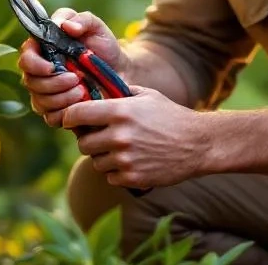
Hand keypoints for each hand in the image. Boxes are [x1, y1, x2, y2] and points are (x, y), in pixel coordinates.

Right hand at [17, 8, 126, 127]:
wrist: (120, 70)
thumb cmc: (103, 44)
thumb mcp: (95, 26)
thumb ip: (81, 19)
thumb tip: (66, 26)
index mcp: (43, 49)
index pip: (25, 58)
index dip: (34, 64)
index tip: (52, 67)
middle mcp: (40, 72)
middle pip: (30, 82)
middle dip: (53, 83)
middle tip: (76, 78)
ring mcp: (47, 93)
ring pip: (40, 102)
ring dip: (61, 98)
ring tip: (83, 90)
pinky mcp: (58, 111)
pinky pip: (51, 117)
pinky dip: (66, 112)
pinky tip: (81, 103)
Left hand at [62, 85, 207, 188]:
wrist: (198, 143)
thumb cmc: (170, 115)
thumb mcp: (145, 96)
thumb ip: (118, 94)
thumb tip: (93, 90)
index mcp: (119, 111)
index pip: (76, 114)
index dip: (70, 117)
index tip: (71, 120)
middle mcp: (118, 136)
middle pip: (83, 143)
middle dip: (89, 140)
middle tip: (100, 137)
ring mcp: (125, 159)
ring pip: (96, 162)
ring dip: (103, 157)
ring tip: (121, 149)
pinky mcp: (132, 178)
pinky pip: (110, 177)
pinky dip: (117, 172)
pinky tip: (132, 161)